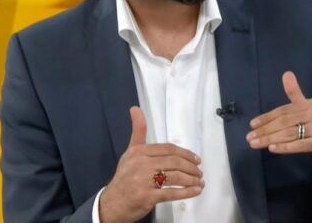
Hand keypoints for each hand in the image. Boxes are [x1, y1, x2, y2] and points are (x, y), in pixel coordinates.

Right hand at [99, 106, 203, 222]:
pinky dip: (187, 192)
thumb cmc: (124, 177)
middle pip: (173, 162)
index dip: (185, 153)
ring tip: (199, 182)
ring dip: (191, 179)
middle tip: (199, 172)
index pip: (168, 149)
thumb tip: (135, 108)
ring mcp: (143, 181)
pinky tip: (196, 191)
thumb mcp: (130, 152)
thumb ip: (138, 131)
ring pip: (175, 176)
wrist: (112, 204)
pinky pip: (172, 193)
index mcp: (138, 152)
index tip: (196, 159)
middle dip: (190, 167)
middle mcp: (140, 164)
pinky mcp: (147, 197)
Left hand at [246, 71, 311, 172]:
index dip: (267, 117)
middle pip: (285, 122)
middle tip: (249, 137)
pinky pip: (300, 144)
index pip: (284, 110)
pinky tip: (272, 148)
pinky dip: (285, 147)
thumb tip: (286, 73)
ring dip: (270, 139)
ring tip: (255, 144)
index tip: (252, 124)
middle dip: (265, 130)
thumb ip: (296, 94)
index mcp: (311, 103)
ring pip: (289, 134)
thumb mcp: (310, 110)